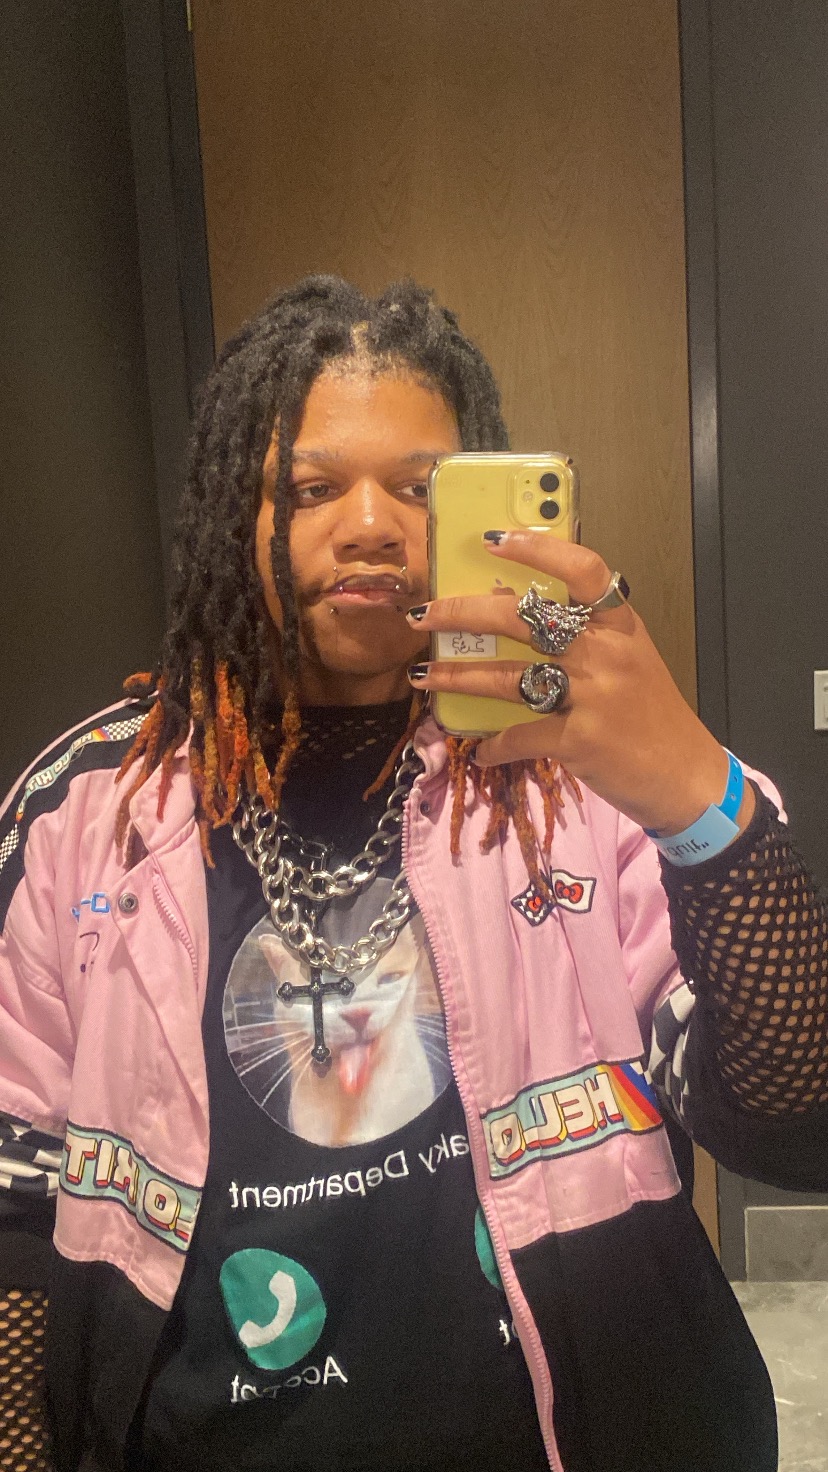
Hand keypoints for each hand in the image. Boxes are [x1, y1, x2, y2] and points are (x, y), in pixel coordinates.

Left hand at [406, 531, 753, 836]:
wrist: (686, 775)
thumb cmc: (650, 714)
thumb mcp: (629, 660)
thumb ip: (586, 636)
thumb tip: (511, 610)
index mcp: (621, 624)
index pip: (582, 570)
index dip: (538, 549)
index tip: (493, 540)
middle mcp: (606, 653)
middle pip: (523, 619)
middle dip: (463, 614)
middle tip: (423, 615)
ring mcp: (592, 696)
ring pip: (506, 678)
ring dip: (457, 677)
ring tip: (422, 677)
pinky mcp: (580, 741)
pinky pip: (519, 737)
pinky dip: (493, 746)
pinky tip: (479, 750)